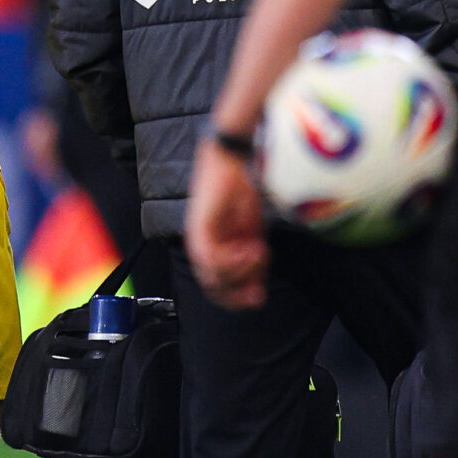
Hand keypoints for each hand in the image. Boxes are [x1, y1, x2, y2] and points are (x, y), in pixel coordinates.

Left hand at [185, 136, 270, 308]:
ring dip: (241, 273)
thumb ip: (253, 260)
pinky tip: (252, 248)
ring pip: (213, 277)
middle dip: (237, 295)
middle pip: (213, 288)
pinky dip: (234, 261)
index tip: (258, 298)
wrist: (232, 158)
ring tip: (259, 254)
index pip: (217, 288)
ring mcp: (198, 239)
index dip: (236, 299)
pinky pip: (213, 259)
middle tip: (258, 294)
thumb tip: (258, 291)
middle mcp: (201, 247)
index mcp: (212, 249)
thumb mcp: (253, 231)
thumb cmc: (242, 189)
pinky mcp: (199, 229)